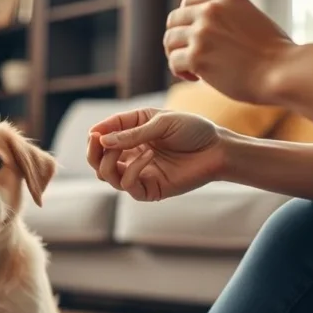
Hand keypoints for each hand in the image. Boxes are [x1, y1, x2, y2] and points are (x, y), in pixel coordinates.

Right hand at [87, 108, 225, 200]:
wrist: (219, 150)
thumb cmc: (193, 130)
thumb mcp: (161, 123)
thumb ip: (131, 134)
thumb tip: (102, 141)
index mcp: (132, 133)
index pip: (102, 135)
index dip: (95, 135)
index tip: (95, 133)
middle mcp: (131, 154)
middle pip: (97, 159)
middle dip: (94, 152)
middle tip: (99, 142)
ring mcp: (139, 172)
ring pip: (106, 175)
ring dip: (108, 161)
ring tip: (120, 149)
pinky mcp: (149, 189)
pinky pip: (127, 185)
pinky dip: (132, 170)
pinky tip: (148, 156)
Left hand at [165, 0, 295, 104]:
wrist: (284, 72)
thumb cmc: (275, 53)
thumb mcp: (252, 18)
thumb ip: (227, 17)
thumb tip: (201, 28)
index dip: (186, 17)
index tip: (193, 34)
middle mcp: (211, 10)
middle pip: (174, 19)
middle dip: (178, 38)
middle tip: (190, 56)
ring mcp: (202, 32)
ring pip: (169, 40)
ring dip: (177, 55)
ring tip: (193, 68)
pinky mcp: (197, 56)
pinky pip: (173, 62)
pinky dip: (180, 72)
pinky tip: (196, 78)